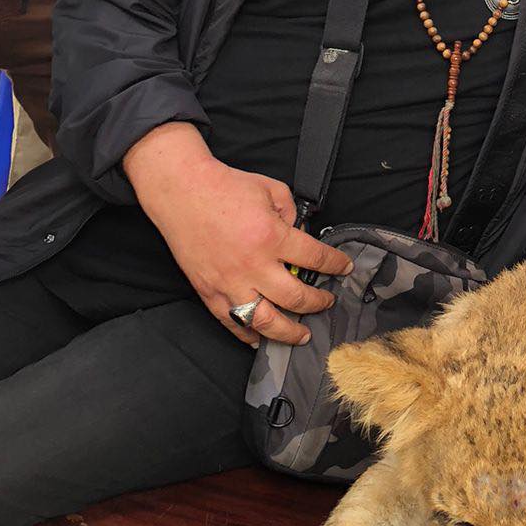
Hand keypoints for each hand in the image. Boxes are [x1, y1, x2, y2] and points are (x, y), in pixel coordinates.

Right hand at [123, 123, 352, 344]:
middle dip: (318, 303)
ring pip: (266, 321)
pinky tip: (259, 339)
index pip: (315, 258)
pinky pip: (232, 322)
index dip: (335, 264)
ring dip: (288, 332)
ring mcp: (230, 282)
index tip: (344, 268)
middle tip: (326, 302)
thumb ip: (291, 212)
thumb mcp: (271, 189)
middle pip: (297, 298)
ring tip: (301, 335)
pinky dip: (247, 335)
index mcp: (272, 236)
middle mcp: (254, 265)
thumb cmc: (225, 186)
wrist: (181, 191)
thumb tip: (298, 231)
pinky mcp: (209, 291)